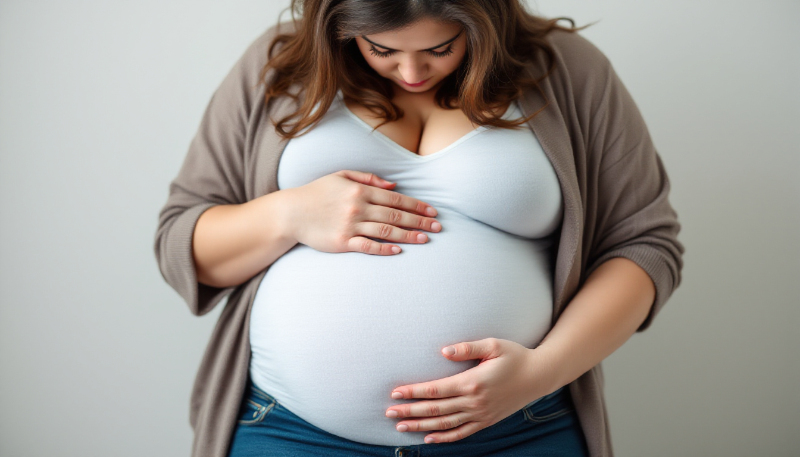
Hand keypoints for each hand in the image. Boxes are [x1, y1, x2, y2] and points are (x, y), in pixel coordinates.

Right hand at [283, 170, 441, 254]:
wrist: (291, 212)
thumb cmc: (317, 193)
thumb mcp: (341, 176)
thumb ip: (368, 179)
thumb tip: (393, 185)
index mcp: (360, 191)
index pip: (395, 199)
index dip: (416, 206)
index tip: (433, 212)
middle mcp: (358, 208)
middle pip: (395, 216)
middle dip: (419, 222)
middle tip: (438, 228)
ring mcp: (350, 226)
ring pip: (386, 232)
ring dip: (408, 236)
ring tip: (425, 240)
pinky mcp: (342, 242)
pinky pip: (368, 247)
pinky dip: (384, 249)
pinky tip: (398, 250)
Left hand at [385, 338, 555, 443]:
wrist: (539, 376)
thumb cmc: (515, 356)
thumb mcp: (493, 344)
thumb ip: (467, 347)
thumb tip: (443, 351)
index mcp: (473, 382)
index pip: (436, 390)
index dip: (414, 392)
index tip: (395, 394)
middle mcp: (474, 402)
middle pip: (435, 410)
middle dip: (410, 411)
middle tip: (389, 412)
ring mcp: (480, 414)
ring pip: (444, 424)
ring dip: (421, 427)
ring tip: (401, 426)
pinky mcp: (486, 421)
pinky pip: (462, 433)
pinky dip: (444, 438)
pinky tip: (429, 439)